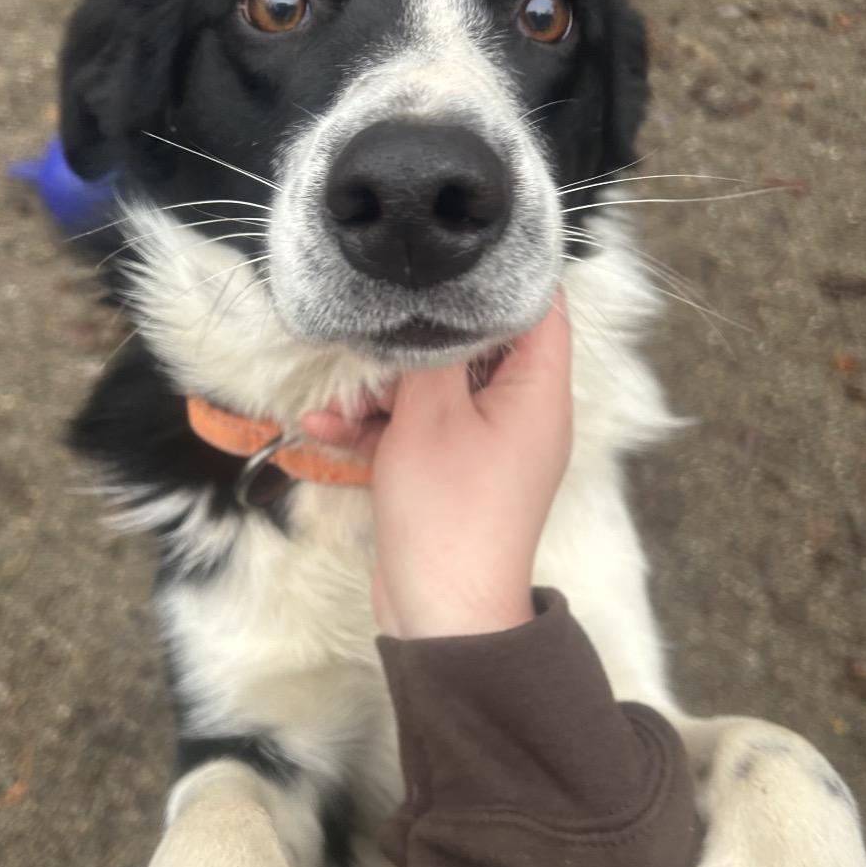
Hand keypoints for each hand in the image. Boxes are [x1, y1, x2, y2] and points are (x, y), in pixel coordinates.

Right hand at [304, 295, 572, 639]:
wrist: (443, 614)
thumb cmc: (447, 508)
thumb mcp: (432, 415)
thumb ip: (434, 351)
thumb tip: (435, 304)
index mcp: (538, 392)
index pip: (539, 310)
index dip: (502, 276)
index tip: (453, 252)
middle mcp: (522, 414)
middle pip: (481, 348)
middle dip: (422, 339)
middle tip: (377, 324)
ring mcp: (488, 446)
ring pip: (443, 390)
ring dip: (388, 389)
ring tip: (340, 396)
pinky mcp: (456, 473)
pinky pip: (424, 432)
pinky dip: (382, 429)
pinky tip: (326, 429)